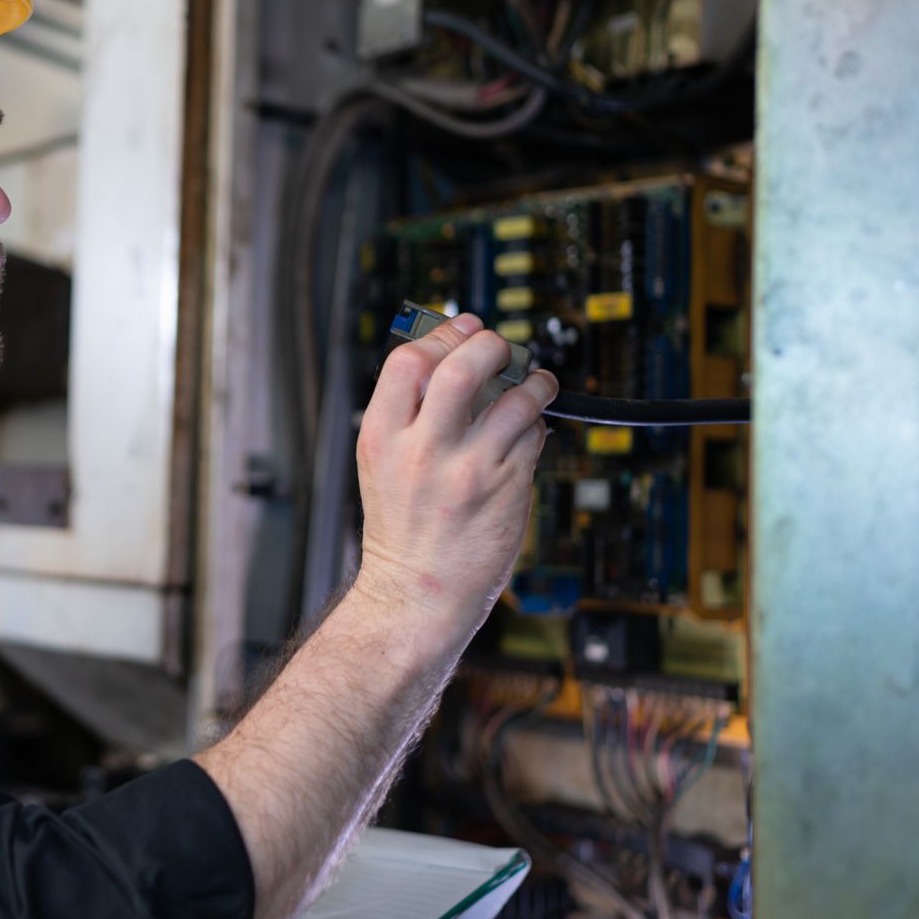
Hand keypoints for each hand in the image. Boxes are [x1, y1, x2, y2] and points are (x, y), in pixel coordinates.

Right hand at [350, 313, 557, 642]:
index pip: (410, 360)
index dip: (443, 334)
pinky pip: (533, 437)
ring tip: (536, 384)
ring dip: (534, 382)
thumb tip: (451, 357)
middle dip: (490, 344)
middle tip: (501, 348)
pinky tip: (527, 434)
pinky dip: (536, 427)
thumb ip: (408, 412)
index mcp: (382, 437)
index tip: (465, 325)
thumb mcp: (382, 462)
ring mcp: (468, 470)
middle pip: (463, 366)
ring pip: (515, 398)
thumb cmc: (401, 529)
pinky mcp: (506, 489)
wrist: (417, 593)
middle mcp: (423, 450)